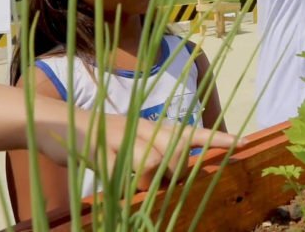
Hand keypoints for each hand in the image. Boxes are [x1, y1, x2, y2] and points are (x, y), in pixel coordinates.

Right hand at [32, 97, 242, 189]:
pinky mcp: (105, 148)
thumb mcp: (135, 143)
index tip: (242, 142)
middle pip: (177, 153)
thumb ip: (159, 154)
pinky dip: (122, 182)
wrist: (61, 122)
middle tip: (159, 179)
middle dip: (174, 172)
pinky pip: (124, 172)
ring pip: (153, 163)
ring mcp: (125, 137)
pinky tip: (113, 174)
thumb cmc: (104, 139)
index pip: (193, 133)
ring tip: (133, 178)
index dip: (217, 139)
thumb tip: (179, 175)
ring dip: (147, 180)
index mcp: (156, 128)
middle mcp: (146, 128)